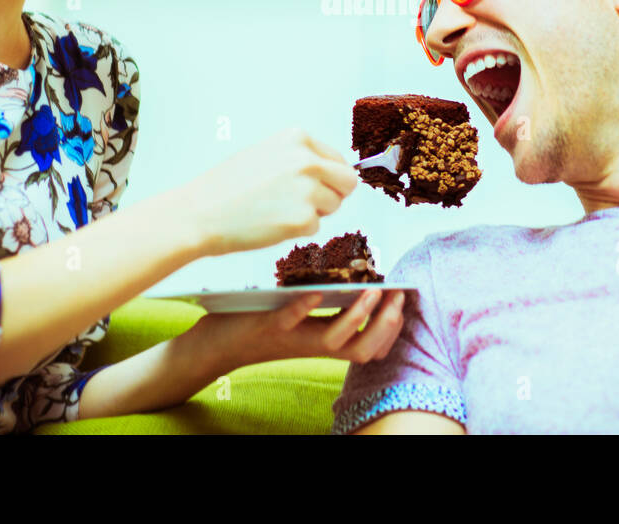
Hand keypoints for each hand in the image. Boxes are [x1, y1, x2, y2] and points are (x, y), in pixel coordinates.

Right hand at [171, 128, 359, 256]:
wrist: (199, 213)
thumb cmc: (227, 187)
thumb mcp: (267, 155)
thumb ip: (301, 159)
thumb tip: (334, 172)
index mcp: (297, 138)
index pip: (340, 160)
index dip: (329, 178)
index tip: (314, 186)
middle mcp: (306, 159)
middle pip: (348, 182)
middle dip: (332, 195)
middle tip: (303, 203)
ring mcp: (307, 189)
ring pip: (333, 207)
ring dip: (313, 213)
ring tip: (277, 210)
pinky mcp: (303, 218)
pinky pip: (315, 227)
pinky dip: (298, 230)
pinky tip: (271, 223)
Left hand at [188, 289, 406, 372]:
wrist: (214, 345)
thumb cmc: (258, 321)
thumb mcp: (297, 314)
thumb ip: (322, 299)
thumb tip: (349, 269)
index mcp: (322, 339)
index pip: (369, 345)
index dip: (391, 329)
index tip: (405, 301)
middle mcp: (312, 343)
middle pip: (362, 349)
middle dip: (385, 326)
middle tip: (397, 299)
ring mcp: (291, 337)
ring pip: (334, 340)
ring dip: (357, 317)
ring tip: (371, 293)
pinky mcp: (267, 327)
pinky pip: (290, 321)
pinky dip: (305, 307)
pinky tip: (317, 290)